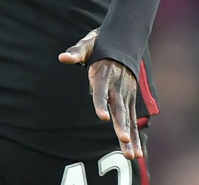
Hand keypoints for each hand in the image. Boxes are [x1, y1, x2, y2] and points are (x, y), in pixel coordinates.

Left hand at [59, 28, 144, 159]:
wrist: (123, 42)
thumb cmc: (99, 45)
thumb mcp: (87, 45)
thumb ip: (76, 52)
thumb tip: (62, 57)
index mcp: (105, 74)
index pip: (102, 91)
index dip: (102, 103)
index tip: (102, 117)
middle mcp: (118, 87)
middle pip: (120, 108)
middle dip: (121, 125)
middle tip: (124, 140)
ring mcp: (126, 95)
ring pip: (129, 119)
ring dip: (131, 137)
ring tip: (132, 155)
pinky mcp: (130, 101)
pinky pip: (133, 121)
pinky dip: (135, 137)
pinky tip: (136, 154)